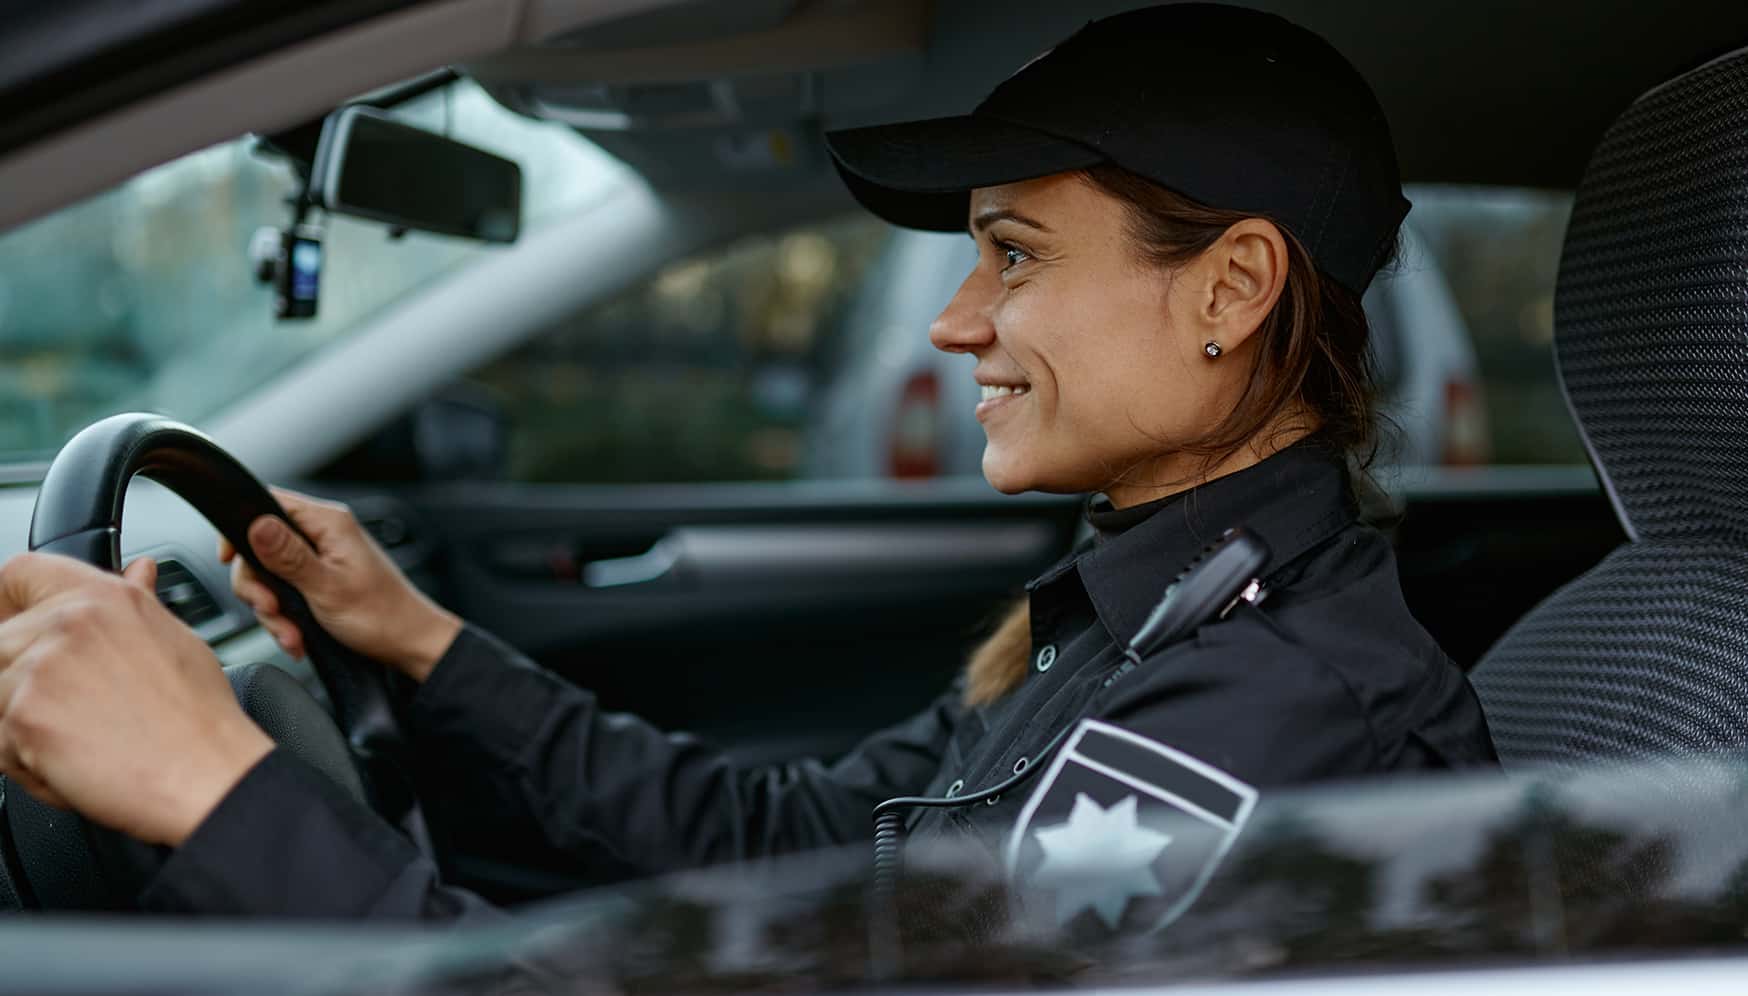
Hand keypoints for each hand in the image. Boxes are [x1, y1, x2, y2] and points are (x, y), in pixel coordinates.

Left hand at [0, 553, 272, 845]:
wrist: (205, 774)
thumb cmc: (198, 717)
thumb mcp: (176, 639)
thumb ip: (137, 603)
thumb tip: (138, 572)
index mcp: (105, 597)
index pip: (20, 574)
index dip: (9, 603)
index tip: (13, 625)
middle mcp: (67, 622)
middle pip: (0, 643)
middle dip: (19, 679)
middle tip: (66, 709)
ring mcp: (40, 669)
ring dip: (23, 723)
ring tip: (80, 740)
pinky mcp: (23, 718)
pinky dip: (26, 762)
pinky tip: (75, 764)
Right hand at [220, 487, 460, 681]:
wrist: (409, 645)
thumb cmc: (381, 616)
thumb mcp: (326, 587)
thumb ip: (287, 556)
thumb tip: (255, 524)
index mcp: (329, 523)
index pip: (268, 503)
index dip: (241, 529)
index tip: (230, 560)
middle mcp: (324, 534)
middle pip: (260, 546)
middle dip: (259, 587)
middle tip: (272, 611)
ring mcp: (322, 558)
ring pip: (270, 576)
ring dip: (273, 610)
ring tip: (292, 635)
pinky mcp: (320, 581)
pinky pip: (286, 593)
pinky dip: (286, 618)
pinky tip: (297, 637)